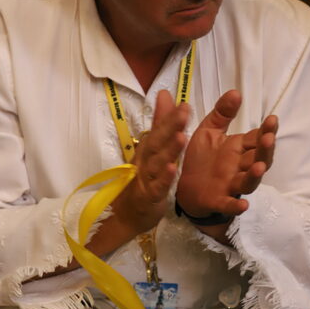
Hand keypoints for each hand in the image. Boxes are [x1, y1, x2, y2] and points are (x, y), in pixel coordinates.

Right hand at [113, 90, 189, 236]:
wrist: (126, 214)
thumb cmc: (141, 180)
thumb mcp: (152, 150)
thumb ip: (160, 123)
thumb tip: (164, 94)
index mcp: (148, 150)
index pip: (158, 130)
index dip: (170, 117)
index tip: (183, 102)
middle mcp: (145, 161)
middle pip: (157, 142)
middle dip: (170, 126)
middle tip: (183, 110)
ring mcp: (144, 179)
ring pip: (157, 163)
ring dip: (169, 150)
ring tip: (181, 136)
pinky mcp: (148, 197)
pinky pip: (156, 187)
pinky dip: (163, 178)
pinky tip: (172, 168)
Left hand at [177, 90, 277, 237]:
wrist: (184, 185)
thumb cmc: (201, 158)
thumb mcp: (209, 131)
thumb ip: (222, 113)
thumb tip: (235, 91)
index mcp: (237, 148)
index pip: (256, 138)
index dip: (266, 130)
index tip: (272, 119)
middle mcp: (238, 167)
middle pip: (258, 159)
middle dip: (265, 150)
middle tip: (268, 139)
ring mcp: (230, 184)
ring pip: (248, 182)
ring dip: (255, 176)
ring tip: (259, 168)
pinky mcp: (218, 200)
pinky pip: (230, 204)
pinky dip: (236, 206)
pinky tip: (243, 205)